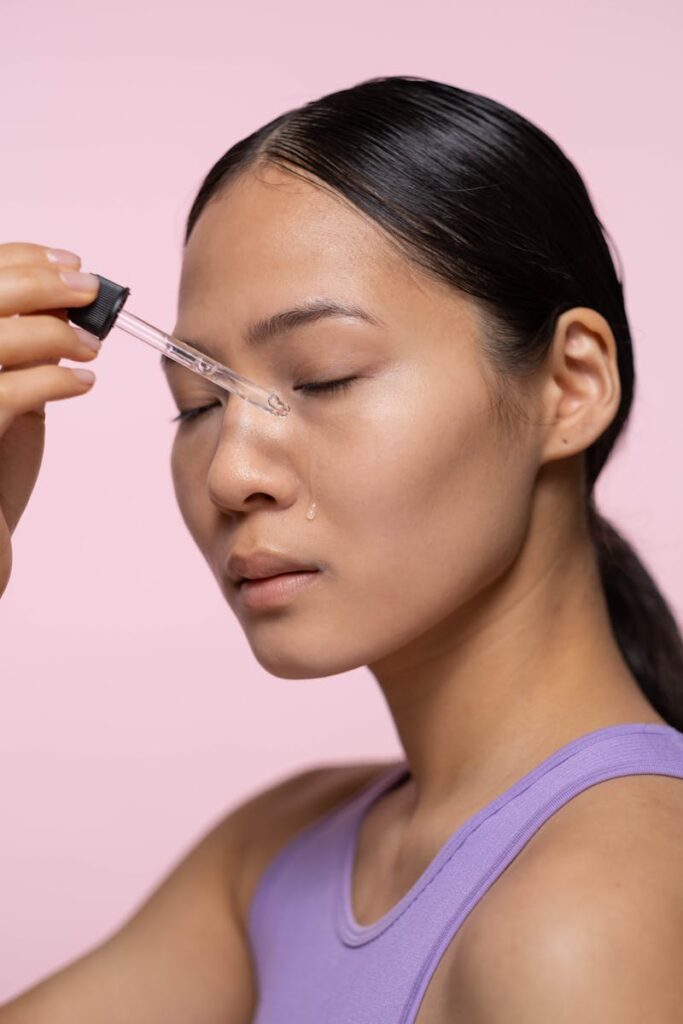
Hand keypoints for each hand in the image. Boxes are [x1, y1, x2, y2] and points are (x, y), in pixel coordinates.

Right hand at [0, 242, 100, 596]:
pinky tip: (81, 383)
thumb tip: (67, 301)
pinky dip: (53, 378)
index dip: (19, 261)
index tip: (68, 263)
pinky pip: (6, 391)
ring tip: (90, 349)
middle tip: (89, 289)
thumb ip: (24, 350)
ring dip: (53, 332)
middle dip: (40, 281)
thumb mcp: (8, 396)